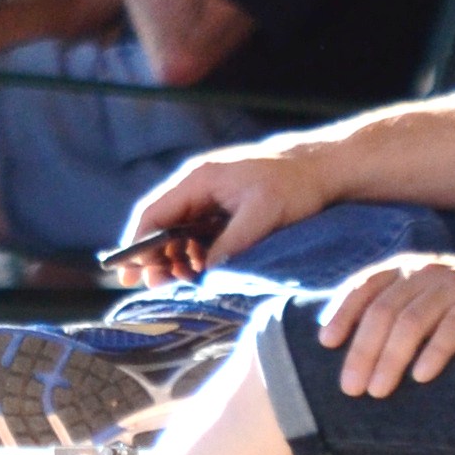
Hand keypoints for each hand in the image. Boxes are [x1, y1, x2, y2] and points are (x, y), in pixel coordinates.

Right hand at [112, 137, 336, 278]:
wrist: (323, 167)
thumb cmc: (293, 183)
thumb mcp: (262, 215)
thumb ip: (230, 244)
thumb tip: (205, 273)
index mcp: (199, 180)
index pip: (154, 213)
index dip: (138, 243)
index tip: (131, 272)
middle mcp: (199, 187)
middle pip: (162, 225)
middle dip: (154, 256)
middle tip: (150, 286)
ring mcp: (212, 199)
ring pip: (181, 233)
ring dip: (175, 259)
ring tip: (175, 285)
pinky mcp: (226, 211)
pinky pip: (200, 235)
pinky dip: (195, 256)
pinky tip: (199, 274)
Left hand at [316, 245, 454, 397]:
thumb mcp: (436, 300)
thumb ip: (404, 314)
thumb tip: (362, 357)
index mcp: (410, 270)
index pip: (365, 287)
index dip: (343, 313)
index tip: (325, 344)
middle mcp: (428, 272)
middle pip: (383, 311)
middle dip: (361, 351)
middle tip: (349, 389)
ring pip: (412, 320)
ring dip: (390, 359)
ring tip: (377, 392)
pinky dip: (436, 351)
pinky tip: (422, 377)